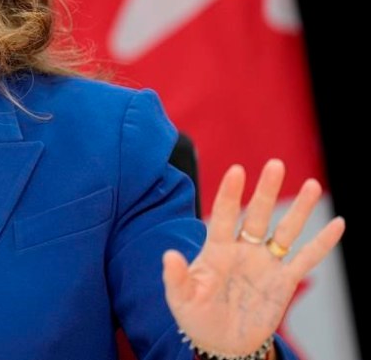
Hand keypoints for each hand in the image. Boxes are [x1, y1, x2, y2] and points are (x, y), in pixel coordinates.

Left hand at [162, 159, 344, 356]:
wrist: (222, 343)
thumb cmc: (196, 317)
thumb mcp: (181, 299)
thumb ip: (176, 277)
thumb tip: (169, 255)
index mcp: (216, 249)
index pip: (223, 215)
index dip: (230, 194)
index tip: (237, 170)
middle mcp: (243, 250)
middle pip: (257, 215)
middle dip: (266, 191)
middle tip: (275, 164)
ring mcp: (265, 264)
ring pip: (285, 231)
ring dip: (299, 209)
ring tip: (312, 184)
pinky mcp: (283, 282)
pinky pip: (306, 259)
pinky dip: (322, 243)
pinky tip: (338, 223)